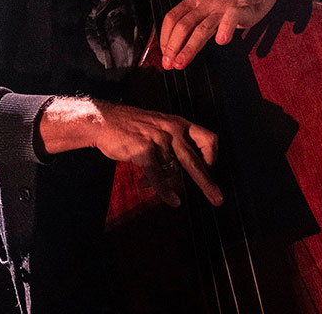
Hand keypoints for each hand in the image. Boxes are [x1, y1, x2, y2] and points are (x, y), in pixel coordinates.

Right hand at [39, 98, 221, 206]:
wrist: (103, 121)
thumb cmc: (131, 127)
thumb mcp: (158, 127)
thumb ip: (174, 145)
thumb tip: (184, 173)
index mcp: (178, 123)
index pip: (208, 139)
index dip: (212, 156)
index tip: (209, 169)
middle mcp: (172, 130)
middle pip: (196, 160)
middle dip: (207, 183)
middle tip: (218, 199)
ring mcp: (158, 140)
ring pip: (174, 172)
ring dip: (170, 184)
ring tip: (165, 191)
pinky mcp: (144, 150)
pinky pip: (159, 177)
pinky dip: (166, 192)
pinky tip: (172, 201)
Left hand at [159, 0, 298, 69]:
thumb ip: (198, 16)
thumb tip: (182, 37)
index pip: (173, 17)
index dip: (165, 37)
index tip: (164, 53)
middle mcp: (206, 2)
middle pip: (183, 25)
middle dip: (173, 47)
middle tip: (169, 64)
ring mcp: (222, 5)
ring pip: (202, 27)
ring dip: (189, 47)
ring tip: (182, 62)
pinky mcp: (241, 7)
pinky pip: (231, 18)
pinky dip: (225, 29)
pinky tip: (221, 41)